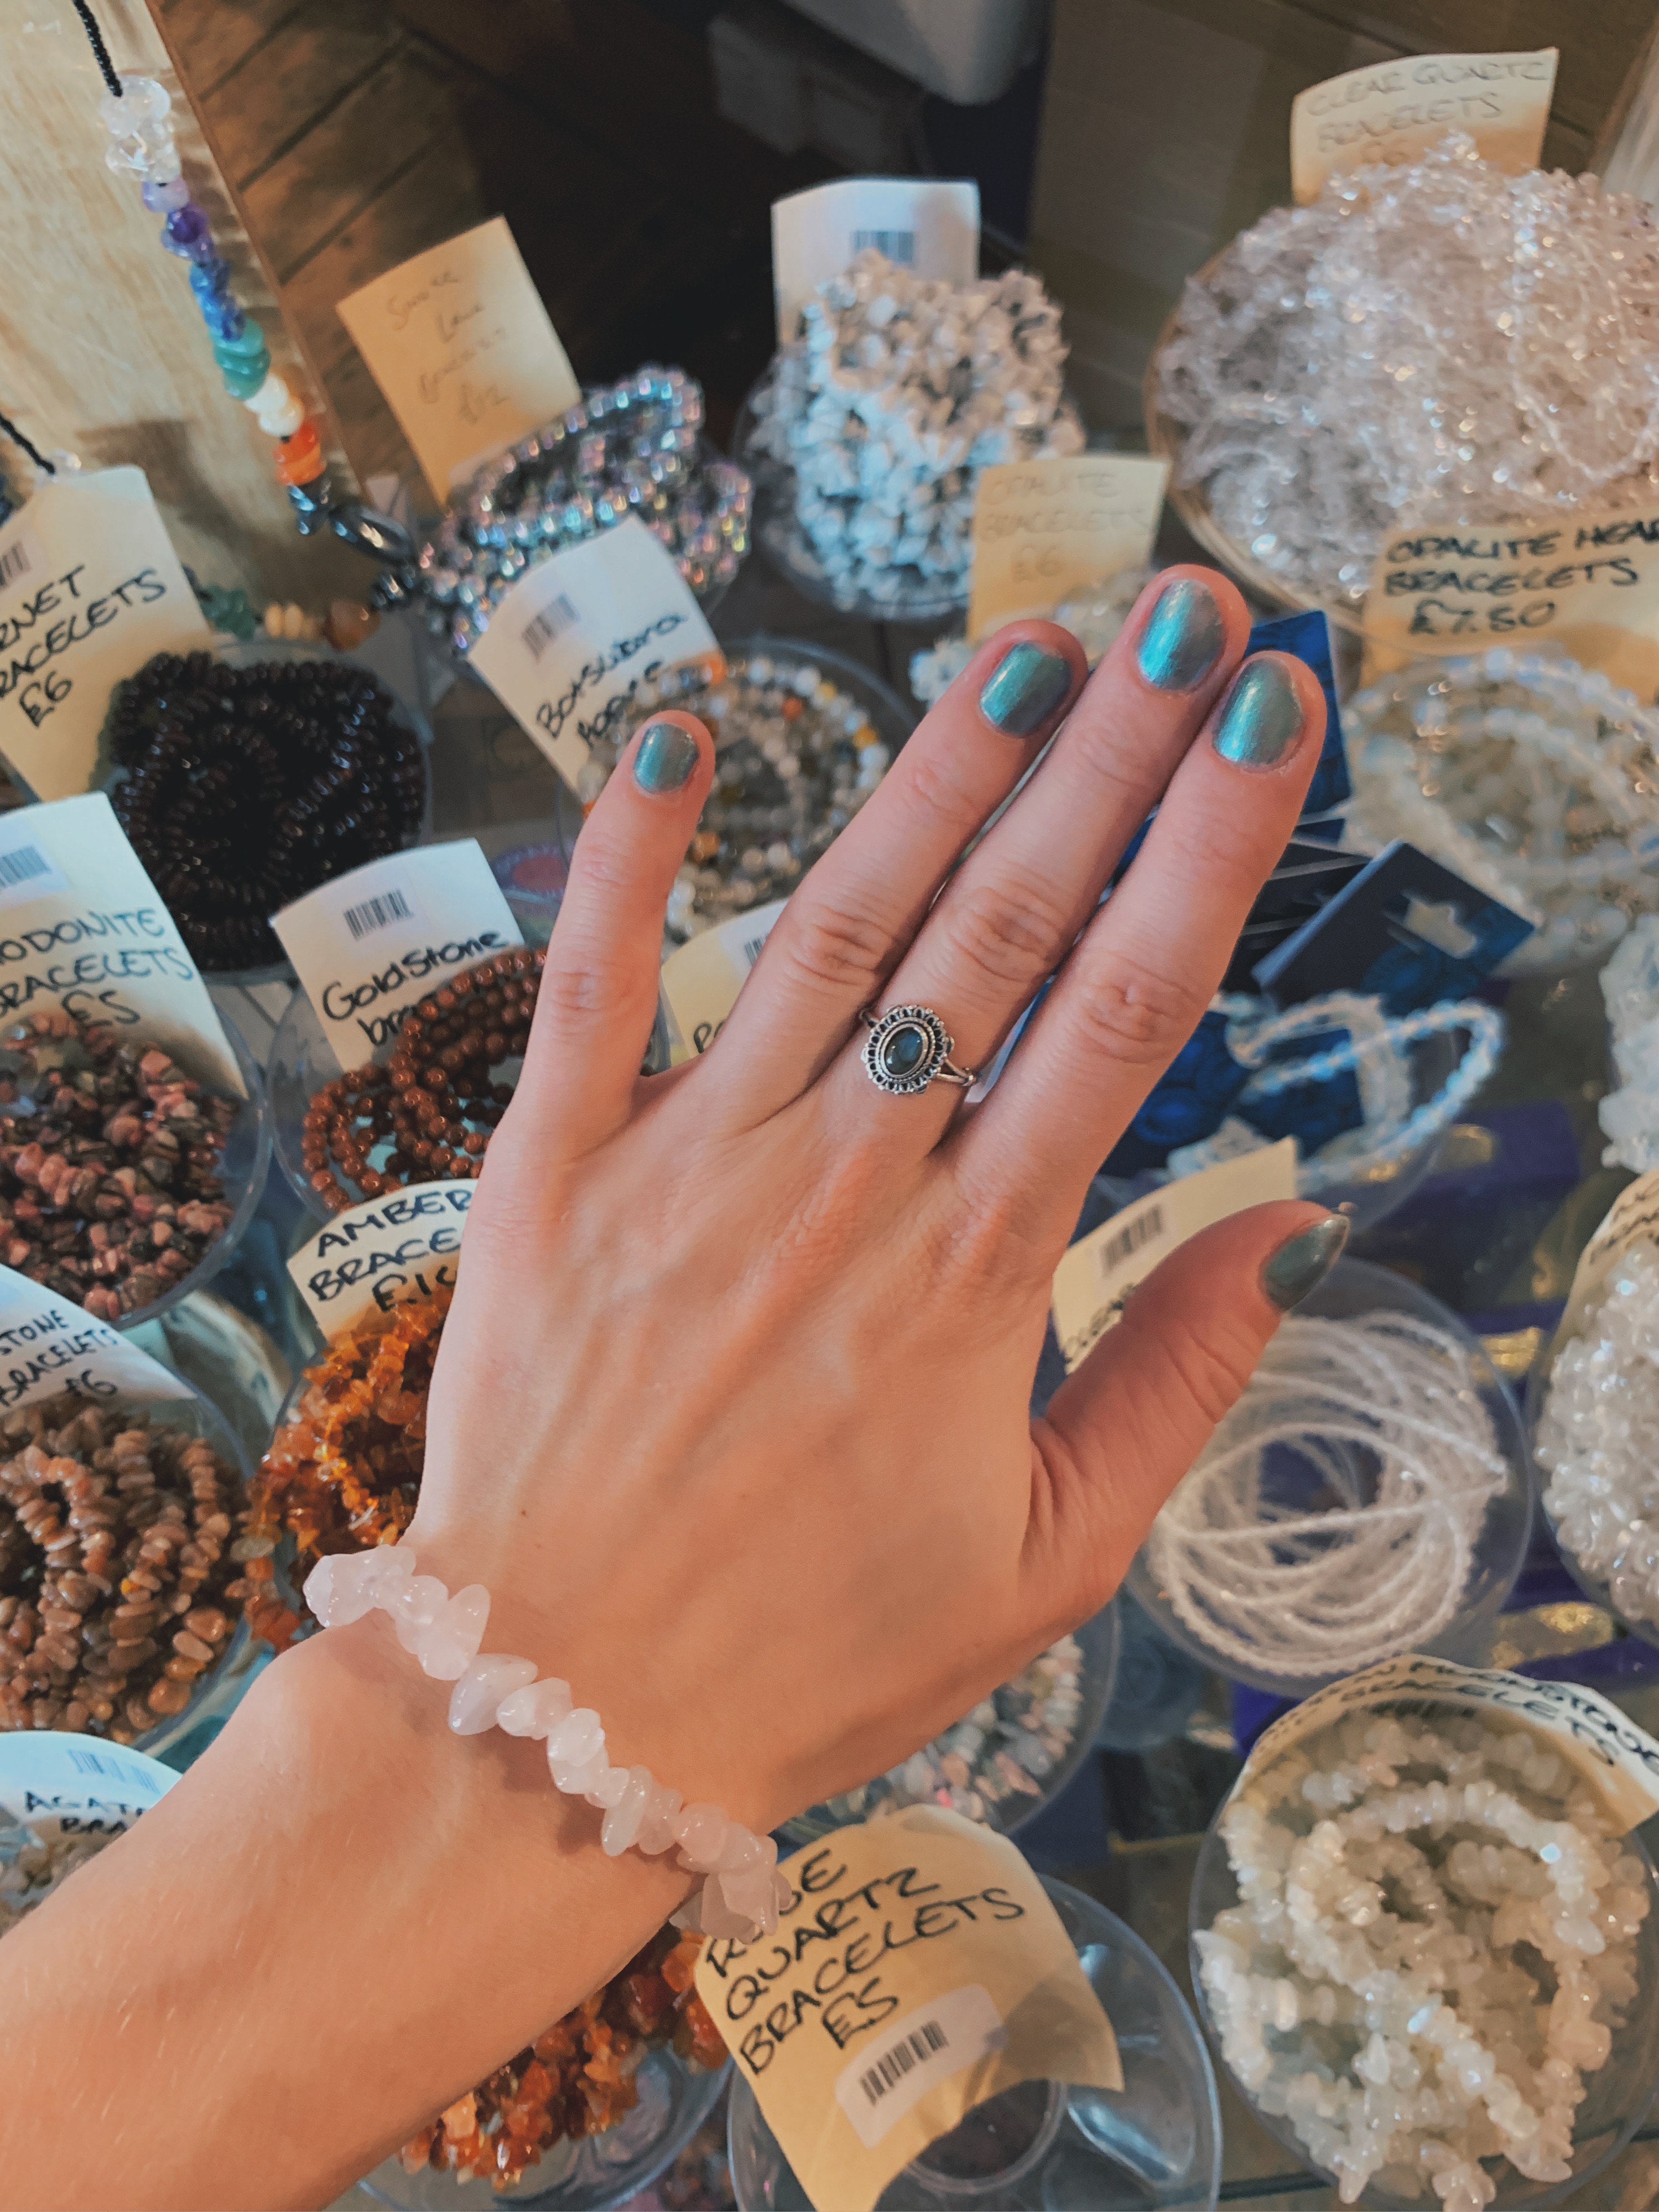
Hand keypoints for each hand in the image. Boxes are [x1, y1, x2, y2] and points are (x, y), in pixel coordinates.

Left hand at [412, 567, 1336, 1835]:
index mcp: (975, 1274)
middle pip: (1003, 924)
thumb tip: (1289, 1228)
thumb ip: (1170, 1384)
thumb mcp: (1046, 1565)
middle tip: (1181, 610)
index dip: (1208, 845)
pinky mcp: (555, 1169)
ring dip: (934, 770)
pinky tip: (671, 736)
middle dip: (1107, 754)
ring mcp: (691, 1161)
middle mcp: (845, 1183)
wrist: (556, 1713)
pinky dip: (630, 857)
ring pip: (836, 922)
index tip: (1269, 713)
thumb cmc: (813, 1653)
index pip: (1124, 1011)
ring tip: (1025, 644)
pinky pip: (594, 983)